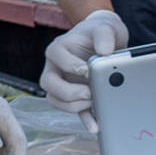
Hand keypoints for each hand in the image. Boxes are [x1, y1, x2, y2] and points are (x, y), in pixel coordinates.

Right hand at [38, 10, 127, 132]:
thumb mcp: (105, 28)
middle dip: (68, 91)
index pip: (55, 57)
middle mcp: (55, 68)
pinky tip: (95, 126)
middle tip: (89, 91)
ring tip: (94, 101)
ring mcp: (62, 84)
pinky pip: (74, 111)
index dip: (70, 65)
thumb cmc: (100, 34)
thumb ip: (104, 35)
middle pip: (48, 84)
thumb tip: (104, 52)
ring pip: (55, 100)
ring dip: (73, 105)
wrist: (107, 44)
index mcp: (58, 49)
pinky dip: (84, 119)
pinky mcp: (74, 97)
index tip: (86, 69)